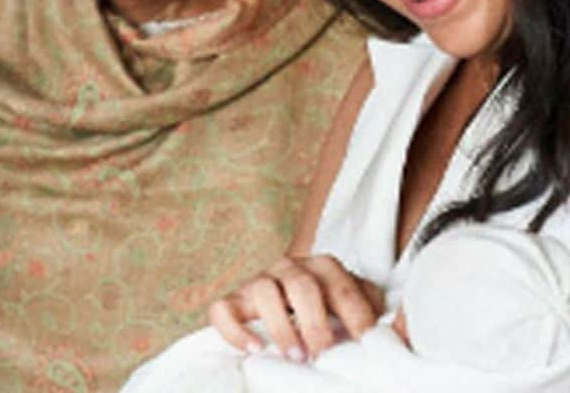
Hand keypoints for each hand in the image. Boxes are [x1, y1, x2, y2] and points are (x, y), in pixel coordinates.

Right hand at [207, 254, 384, 360]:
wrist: (295, 299)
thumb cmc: (333, 310)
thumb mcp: (358, 305)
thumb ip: (375, 314)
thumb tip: (399, 336)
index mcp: (324, 266)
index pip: (342, 287)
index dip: (355, 316)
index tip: (365, 343)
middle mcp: (289, 267)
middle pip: (300, 284)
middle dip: (314, 322)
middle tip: (323, 352)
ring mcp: (258, 281)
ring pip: (261, 290)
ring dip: (280, 326)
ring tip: (296, 356)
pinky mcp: (233, 299)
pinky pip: (222, 308)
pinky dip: (235, 330)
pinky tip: (255, 349)